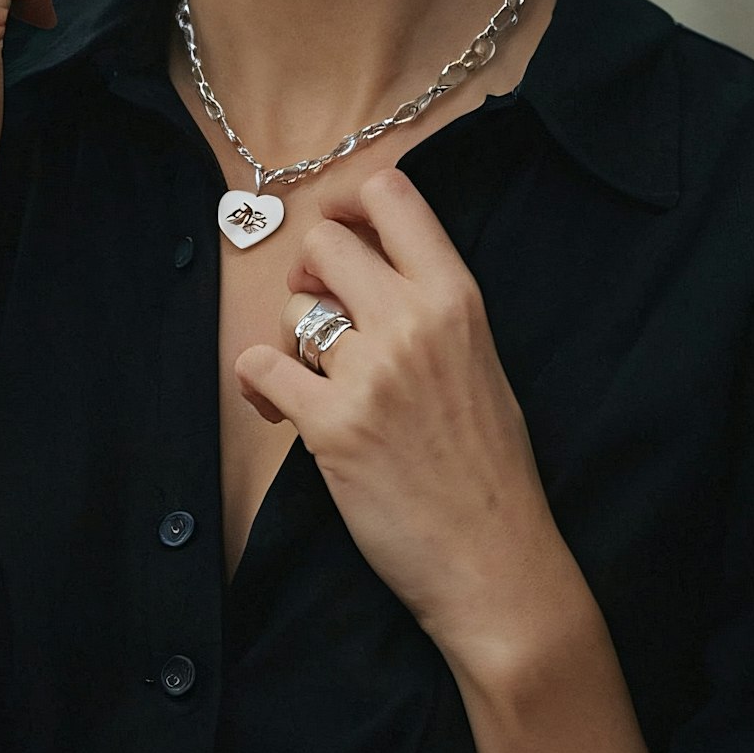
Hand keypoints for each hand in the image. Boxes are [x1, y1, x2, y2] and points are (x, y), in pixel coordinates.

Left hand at [233, 167, 571, 659]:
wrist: (494, 558)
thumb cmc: (489, 469)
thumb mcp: (481, 361)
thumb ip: (430, 307)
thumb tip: (370, 267)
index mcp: (457, 298)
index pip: (390, 194)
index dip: (348, 206)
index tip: (341, 235)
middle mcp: (413, 321)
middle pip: (323, 244)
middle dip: (307, 275)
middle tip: (317, 314)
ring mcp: (370, 372)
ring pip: (291, 311)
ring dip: (290, 343)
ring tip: (309, 382)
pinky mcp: (330, 425)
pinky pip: (259, 368)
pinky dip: (260, 386)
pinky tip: (280, 409)